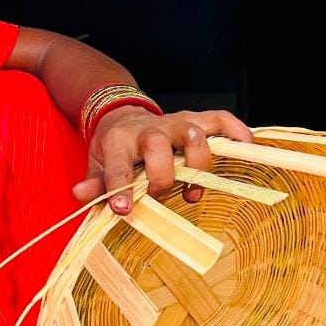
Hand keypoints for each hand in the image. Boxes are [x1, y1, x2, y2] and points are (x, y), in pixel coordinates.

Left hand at [72, 108, 254, 214]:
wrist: (123, 116)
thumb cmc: (114, 147)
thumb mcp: (96, 163)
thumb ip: (94, 182)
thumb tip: (80, 194)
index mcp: (118, 140)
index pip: (119, 165)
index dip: (121, 188)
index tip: (123, 210)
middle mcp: (148, 129)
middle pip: (158, 146)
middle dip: (161, 177)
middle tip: (160, 196)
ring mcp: (174, 123)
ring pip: (193, 134)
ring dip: (197, 163)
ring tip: (193, 191)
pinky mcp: (195, 120)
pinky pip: (220, 120)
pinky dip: (235, 131)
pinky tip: (246, 147)